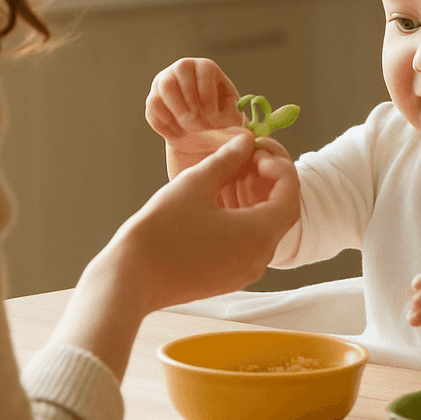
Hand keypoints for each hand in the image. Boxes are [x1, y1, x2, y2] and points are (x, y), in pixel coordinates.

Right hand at [48, 131, 299, 380]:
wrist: (130, 279)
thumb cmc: (161, 229)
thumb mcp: (195, 184)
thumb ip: (227, 159)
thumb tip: (246, 140)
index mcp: (259, 234)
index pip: (290, 195)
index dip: (279, 167)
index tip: (256, 152)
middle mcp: (259, 258)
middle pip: (282, 213)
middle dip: (271, 182)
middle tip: (247, 160)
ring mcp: (244, 273)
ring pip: (265, 230)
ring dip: (257, 200)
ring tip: (231, 177)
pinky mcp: (228, 279)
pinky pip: (249, 245)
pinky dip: (244, 220)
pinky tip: (219, 204)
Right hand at [146, 58, 247, 176]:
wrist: (199, 134)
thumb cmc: (220, 121)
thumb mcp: (232, 118)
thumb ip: (233, 118)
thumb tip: (233, 124)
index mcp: (206, 68)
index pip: (205, 69)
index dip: (208, 93)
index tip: (212, 116)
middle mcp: (184, 68)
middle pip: (180, 71)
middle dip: (190, 101)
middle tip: (197, 125)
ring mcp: (165, 81)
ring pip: (164, 87)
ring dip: (176, 110)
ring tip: (187, 128)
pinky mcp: (153, 98)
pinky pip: (153, 105)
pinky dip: (164, 121)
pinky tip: (177, 132)